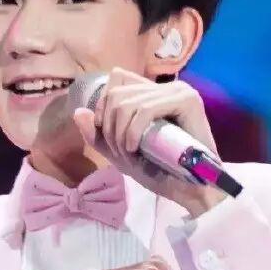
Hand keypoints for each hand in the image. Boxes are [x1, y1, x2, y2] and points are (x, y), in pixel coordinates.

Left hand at [71, 68, 224, 216]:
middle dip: (109, 126)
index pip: (117, 79)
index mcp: (153, 94)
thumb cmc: (162, 173)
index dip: (103, 105)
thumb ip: (99, 135)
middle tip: (120, 151)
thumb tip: (78, 111)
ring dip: (120, 133)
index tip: (107, 134)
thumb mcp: (121, 154)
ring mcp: (178, 92)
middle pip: (117, 92)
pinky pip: (145, 109)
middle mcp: (166, 88)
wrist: (192, 190)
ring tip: (129, 153)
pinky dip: (133, 132)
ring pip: (127, 102)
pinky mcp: (187, 101)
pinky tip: (135, 148)